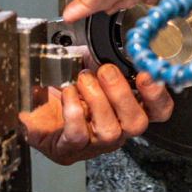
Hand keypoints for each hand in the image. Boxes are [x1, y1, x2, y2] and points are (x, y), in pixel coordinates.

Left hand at [19, 64, 173, 165]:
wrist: (33, 99)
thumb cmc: (64, 81)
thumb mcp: (88, 60)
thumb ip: (105, 54)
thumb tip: (114, 42)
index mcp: (125, 106)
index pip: (158, 110)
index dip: (157, 95)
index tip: (146, 74)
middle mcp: (115, 127)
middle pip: (137, 122)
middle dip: (121, 92)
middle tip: (105, 71)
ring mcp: (94, 143)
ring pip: (110, 132)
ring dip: (95, 99)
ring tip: (81, 80)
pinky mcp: (68, 149)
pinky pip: (78, 135)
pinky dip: (72, 110)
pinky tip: (67, 93)